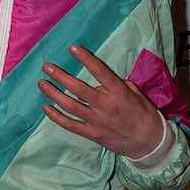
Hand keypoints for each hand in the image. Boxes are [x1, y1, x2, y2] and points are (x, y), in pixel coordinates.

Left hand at [40, 46, 164, 156]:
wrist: (148, 141)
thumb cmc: (142, 113)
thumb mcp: (135, 94)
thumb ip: (117, 85)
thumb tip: (100, 81)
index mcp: (118, 92)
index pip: (100, 71)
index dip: (86, 59)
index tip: (73, 48)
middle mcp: (106, 105)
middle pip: (78, 88)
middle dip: (61, 76)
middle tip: (47, 67)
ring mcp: (97, 121)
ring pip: (70, 106)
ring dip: (54, 94)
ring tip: (42, 84)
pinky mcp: (91, 134)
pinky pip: (70, 124)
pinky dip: (56, 116)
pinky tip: (46, 107)